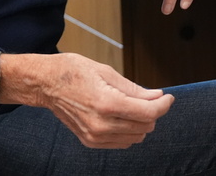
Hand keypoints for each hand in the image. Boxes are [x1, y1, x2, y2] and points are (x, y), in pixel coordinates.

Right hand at [0, 52, 172, 148]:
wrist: (46, 84)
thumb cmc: (72, 71)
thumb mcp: (107, 71)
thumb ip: (134, 88)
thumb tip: (156, 96)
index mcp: (107, 103)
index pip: (148, 113)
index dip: (163, 106)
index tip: (168, 98)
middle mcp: (101, 124)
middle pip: (144, 127)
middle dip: (153, 112)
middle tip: (152, 98)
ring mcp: (95, 136)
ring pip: (135, 137)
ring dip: (142, 123)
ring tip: (136, 106)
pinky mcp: (90, 141)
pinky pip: (121, 143)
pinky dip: (129, 131)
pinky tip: (124, 116)